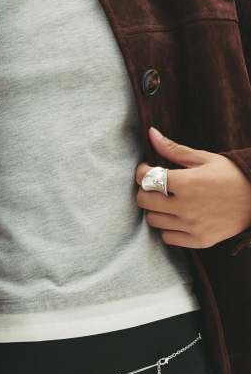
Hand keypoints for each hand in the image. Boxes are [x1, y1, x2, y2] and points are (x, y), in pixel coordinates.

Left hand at [135, 126, 250, 247]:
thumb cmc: (232, 175)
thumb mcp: (204, 158)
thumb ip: (174, 149)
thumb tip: (151, 133)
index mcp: (187, 182)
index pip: (147, 178)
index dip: (142, 172)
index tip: (147, 169)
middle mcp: (186, 206)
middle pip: (144, 201)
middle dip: (145, 190)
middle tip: (155, 186)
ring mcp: (192, 226)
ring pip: (152, 220)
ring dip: (156, 210)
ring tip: (167, 202)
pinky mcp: (198, 240)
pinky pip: (167, 238)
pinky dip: (168, 228)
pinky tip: (177, 218)